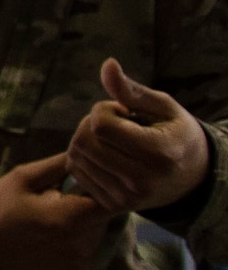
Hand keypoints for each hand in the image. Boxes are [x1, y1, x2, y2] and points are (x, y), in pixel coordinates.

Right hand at [0, 152, 114, 269]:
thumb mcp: (22, 178)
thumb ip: (58, 166)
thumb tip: (86, 153)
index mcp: (69, 218)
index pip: (111, 198)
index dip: (103, 185)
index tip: (87, 178)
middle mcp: (81, 242)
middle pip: (106, 214)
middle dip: (91, 201)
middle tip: (64, 193)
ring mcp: (79, 259)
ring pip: (99, 229)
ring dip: (86, 218)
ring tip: (57, 211)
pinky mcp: (75, 269)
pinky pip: (89, 244)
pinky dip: (79, 234)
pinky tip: (55, 229)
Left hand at [65, 58, 210, 213]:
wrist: (193, 178)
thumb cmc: (176, 134)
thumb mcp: (164, 108)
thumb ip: (132, 90)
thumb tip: (107, 65)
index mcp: (158, 152)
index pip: (101, 125)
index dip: (103, 110)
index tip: (120, 110)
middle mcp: (141, 179)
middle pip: (84, 142)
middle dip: (89, 124)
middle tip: (111, 124)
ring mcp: (127, 196)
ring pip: (76, 158)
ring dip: (85, 141)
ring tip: (110, 139)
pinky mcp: (115, 205)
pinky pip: (78, 174)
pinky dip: (83, 159)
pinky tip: (104, 154)